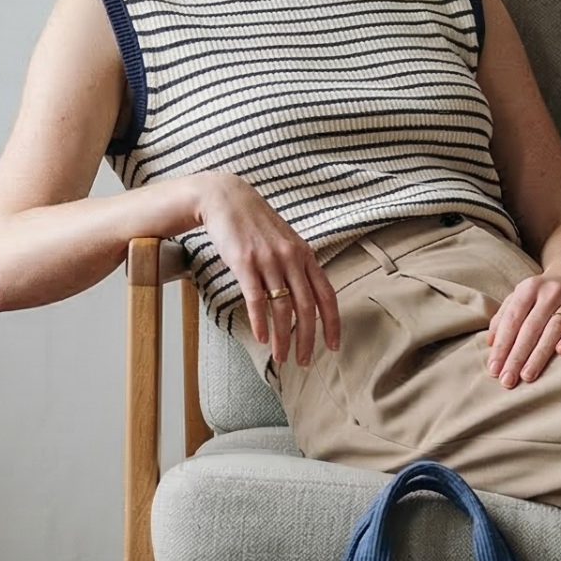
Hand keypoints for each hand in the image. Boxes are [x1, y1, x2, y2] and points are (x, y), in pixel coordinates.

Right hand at [189, 172, 339, 365]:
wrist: (227, 199)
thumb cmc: (255, 223)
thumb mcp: (285, 241)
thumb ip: (297, 265)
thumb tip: (307, 295)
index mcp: (305, 255)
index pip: (327, 295)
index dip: (332, 323)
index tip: (334, 345)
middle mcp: (291, 258)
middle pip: (306, 307)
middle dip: (307, 339)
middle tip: (304, 361)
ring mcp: (269, 261)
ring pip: (282, 308)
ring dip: (282, 337)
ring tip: (281, 357)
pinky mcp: (245, 263)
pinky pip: (257, 298)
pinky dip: (260, 322)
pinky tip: (261, 337)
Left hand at [479, 269, 560, 386]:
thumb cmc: (543, 293)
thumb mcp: (521, 297)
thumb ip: (503, 317)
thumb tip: (490, 343)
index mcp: (529, 288)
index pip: (512, 320)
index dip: (502, 346)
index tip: (494, 369)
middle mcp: (550, 292)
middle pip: (531, 328)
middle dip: (517, 356)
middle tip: (507, 380)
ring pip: (554, 328)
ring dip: (539, 354)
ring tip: (527, 375)